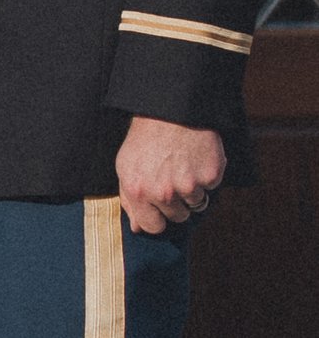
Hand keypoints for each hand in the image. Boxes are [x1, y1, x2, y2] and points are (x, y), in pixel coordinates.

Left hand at [117, 115, 226, 236]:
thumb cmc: (146, 137)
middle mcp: (162, 192)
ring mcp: (187, 185)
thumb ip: (129, 199)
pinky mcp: (209, 176)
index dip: (157, 217)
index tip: (160, 207)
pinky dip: (207, 174)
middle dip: (176, 202)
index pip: (152, 227)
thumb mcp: (126, 165)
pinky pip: (211, 187)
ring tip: (184, 164)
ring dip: (193, 189)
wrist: (172, 108)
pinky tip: (196, 157)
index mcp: (137, 190)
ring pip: (196, 204)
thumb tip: (136, 228)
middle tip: (173, 176)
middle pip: (177, 217)